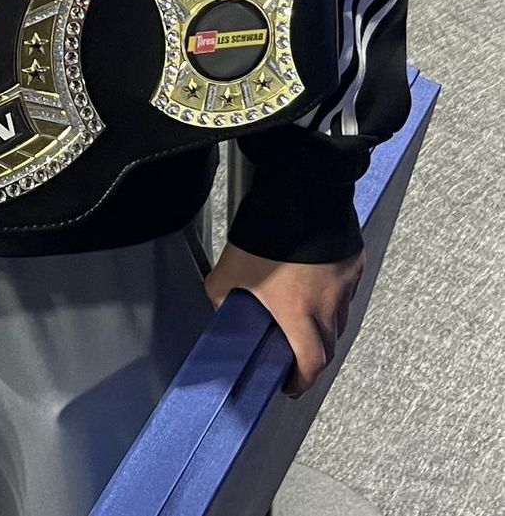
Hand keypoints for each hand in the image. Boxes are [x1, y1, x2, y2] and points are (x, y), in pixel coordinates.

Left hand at [205, 241, 364, 397]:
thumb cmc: (267, 234)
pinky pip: (345, 291)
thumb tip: (220, 306)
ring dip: (323, 327)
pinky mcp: (354, 264)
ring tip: (303, 317)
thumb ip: (222, 295)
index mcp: (301, 315)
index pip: (311, 364)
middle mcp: (329, 306)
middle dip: (312, 357)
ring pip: (339, 319)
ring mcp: (345, 285)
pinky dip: (332, 296)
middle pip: (328, 346)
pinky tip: (315, 285)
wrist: (303, 192)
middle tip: (294, 354)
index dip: (300, 381)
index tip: (289, 383)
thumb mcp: (230, 268)